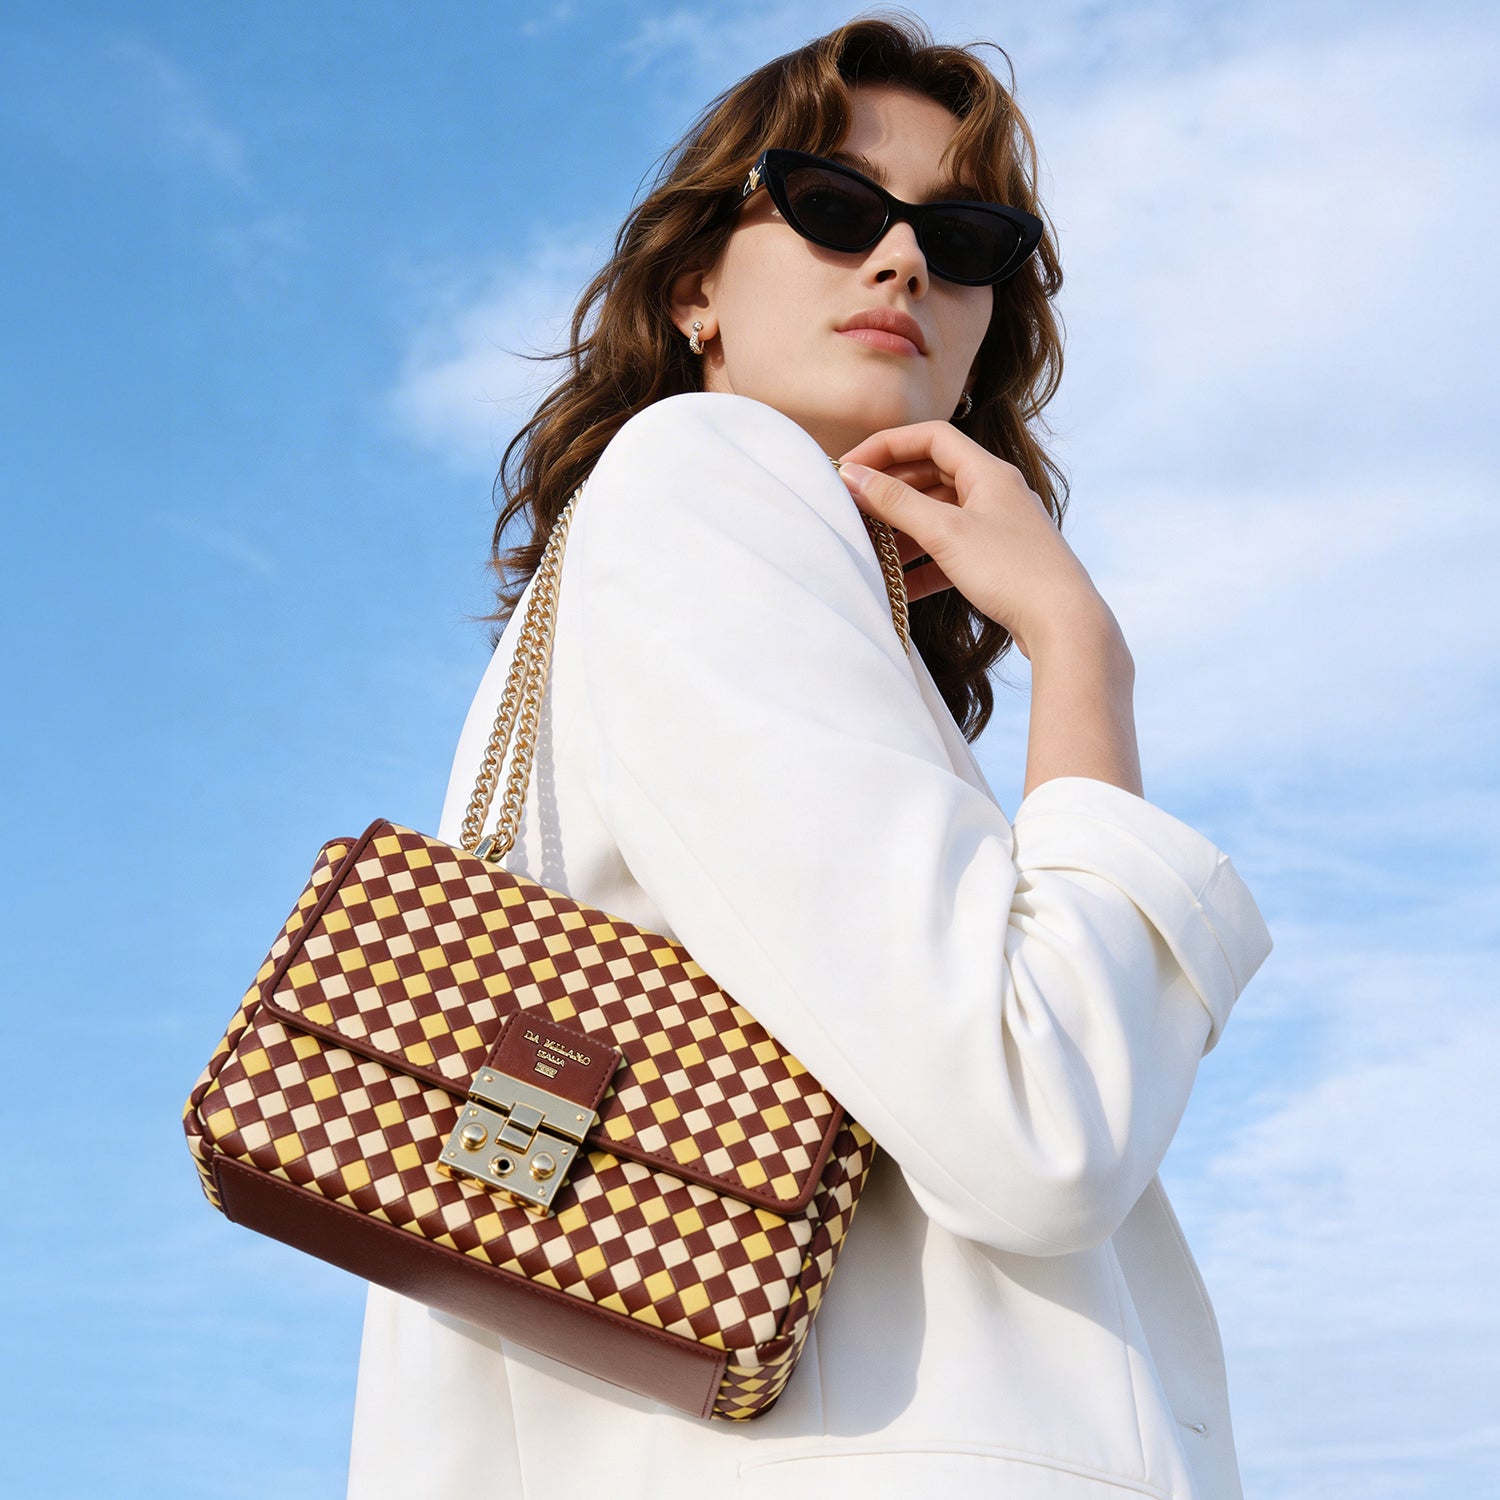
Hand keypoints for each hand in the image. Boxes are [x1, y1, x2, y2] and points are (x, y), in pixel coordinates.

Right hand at [837, 421, 1113, 660]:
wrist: (1065, 624)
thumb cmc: (1013, 570)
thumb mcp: (946, 532)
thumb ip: (896, 502)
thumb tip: (852, 476)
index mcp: (989, 472)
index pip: (930, 438)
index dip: (887, 446)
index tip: (851, 467)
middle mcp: (995, 493)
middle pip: (932, 476)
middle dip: (890, 491)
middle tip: (853, 509)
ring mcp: (998, 529)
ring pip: (939, 517)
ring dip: (902, 531)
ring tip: (869, 549)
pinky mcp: (998, 563)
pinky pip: (950, 554)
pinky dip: (922, 564)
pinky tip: (899, 586)